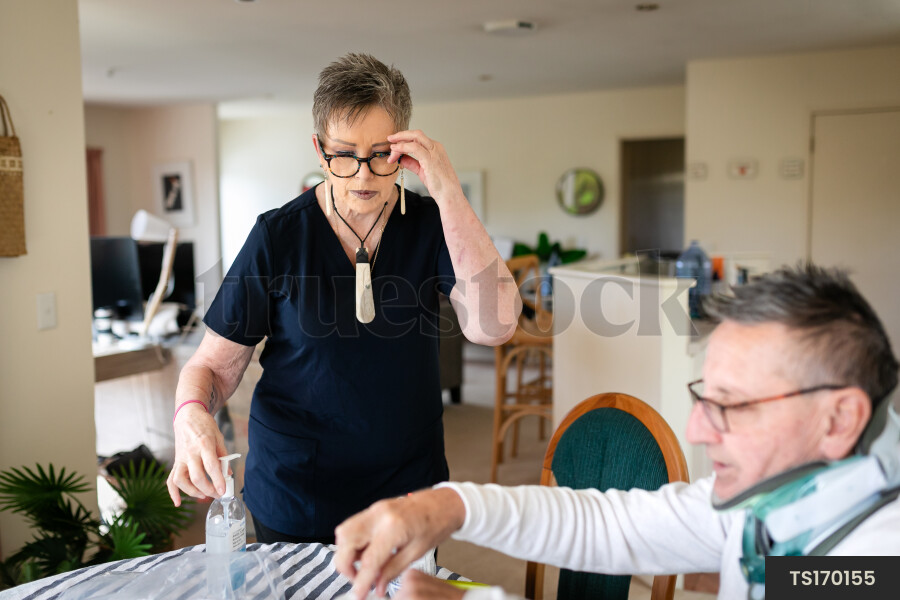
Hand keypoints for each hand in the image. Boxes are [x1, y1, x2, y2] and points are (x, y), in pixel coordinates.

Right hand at [167, 403, 226, 504]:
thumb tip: (228, 474)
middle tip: (217, 494)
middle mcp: (191, 453)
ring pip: (180, 480)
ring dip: (192, 492)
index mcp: (204, 445)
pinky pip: (170, 479)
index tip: (223, 491)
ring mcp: (181, 458)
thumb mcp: (219, 436)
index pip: (211, 466)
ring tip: (203, 495)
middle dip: (208, 489)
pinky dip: (173, 493)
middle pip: (196, 477)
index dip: (218, 480)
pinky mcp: (175, 462)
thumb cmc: (205, 426)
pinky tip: (178, 502)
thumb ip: (223, 455)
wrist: (187, 416)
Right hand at [334, 488, 465, 599]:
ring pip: (344, 531)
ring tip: (364, 566)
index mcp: (393, 527)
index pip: (368, 559)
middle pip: (346, 540)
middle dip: (345, 565)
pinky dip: (353, 542)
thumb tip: (377, 587)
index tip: (359, 594)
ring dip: (347, 552)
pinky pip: (353, 525)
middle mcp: (379, 515)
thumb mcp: (417, 552)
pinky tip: (368, 552)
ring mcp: (374, 509)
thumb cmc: (437, 524)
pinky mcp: (374, 508)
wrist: (444, 503)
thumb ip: (393, 570)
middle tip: (359, 579)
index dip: (361, 581)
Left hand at [387, 130, 461, 203]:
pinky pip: (413, 147)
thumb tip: (402, 158)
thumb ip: (412, 163)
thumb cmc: (439, 185)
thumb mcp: (422, 171)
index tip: (394, 147)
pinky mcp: (430, 158)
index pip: (418, 139)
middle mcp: (435, 147)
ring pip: (414, 137)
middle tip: (390, 138)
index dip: (404, 141)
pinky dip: (402, 147)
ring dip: (400, 141)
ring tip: (391, 149)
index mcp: (435, 149)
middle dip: (401, 135)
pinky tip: (395, 151)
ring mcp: (434, 151)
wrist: (449, 194)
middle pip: (416, 134)